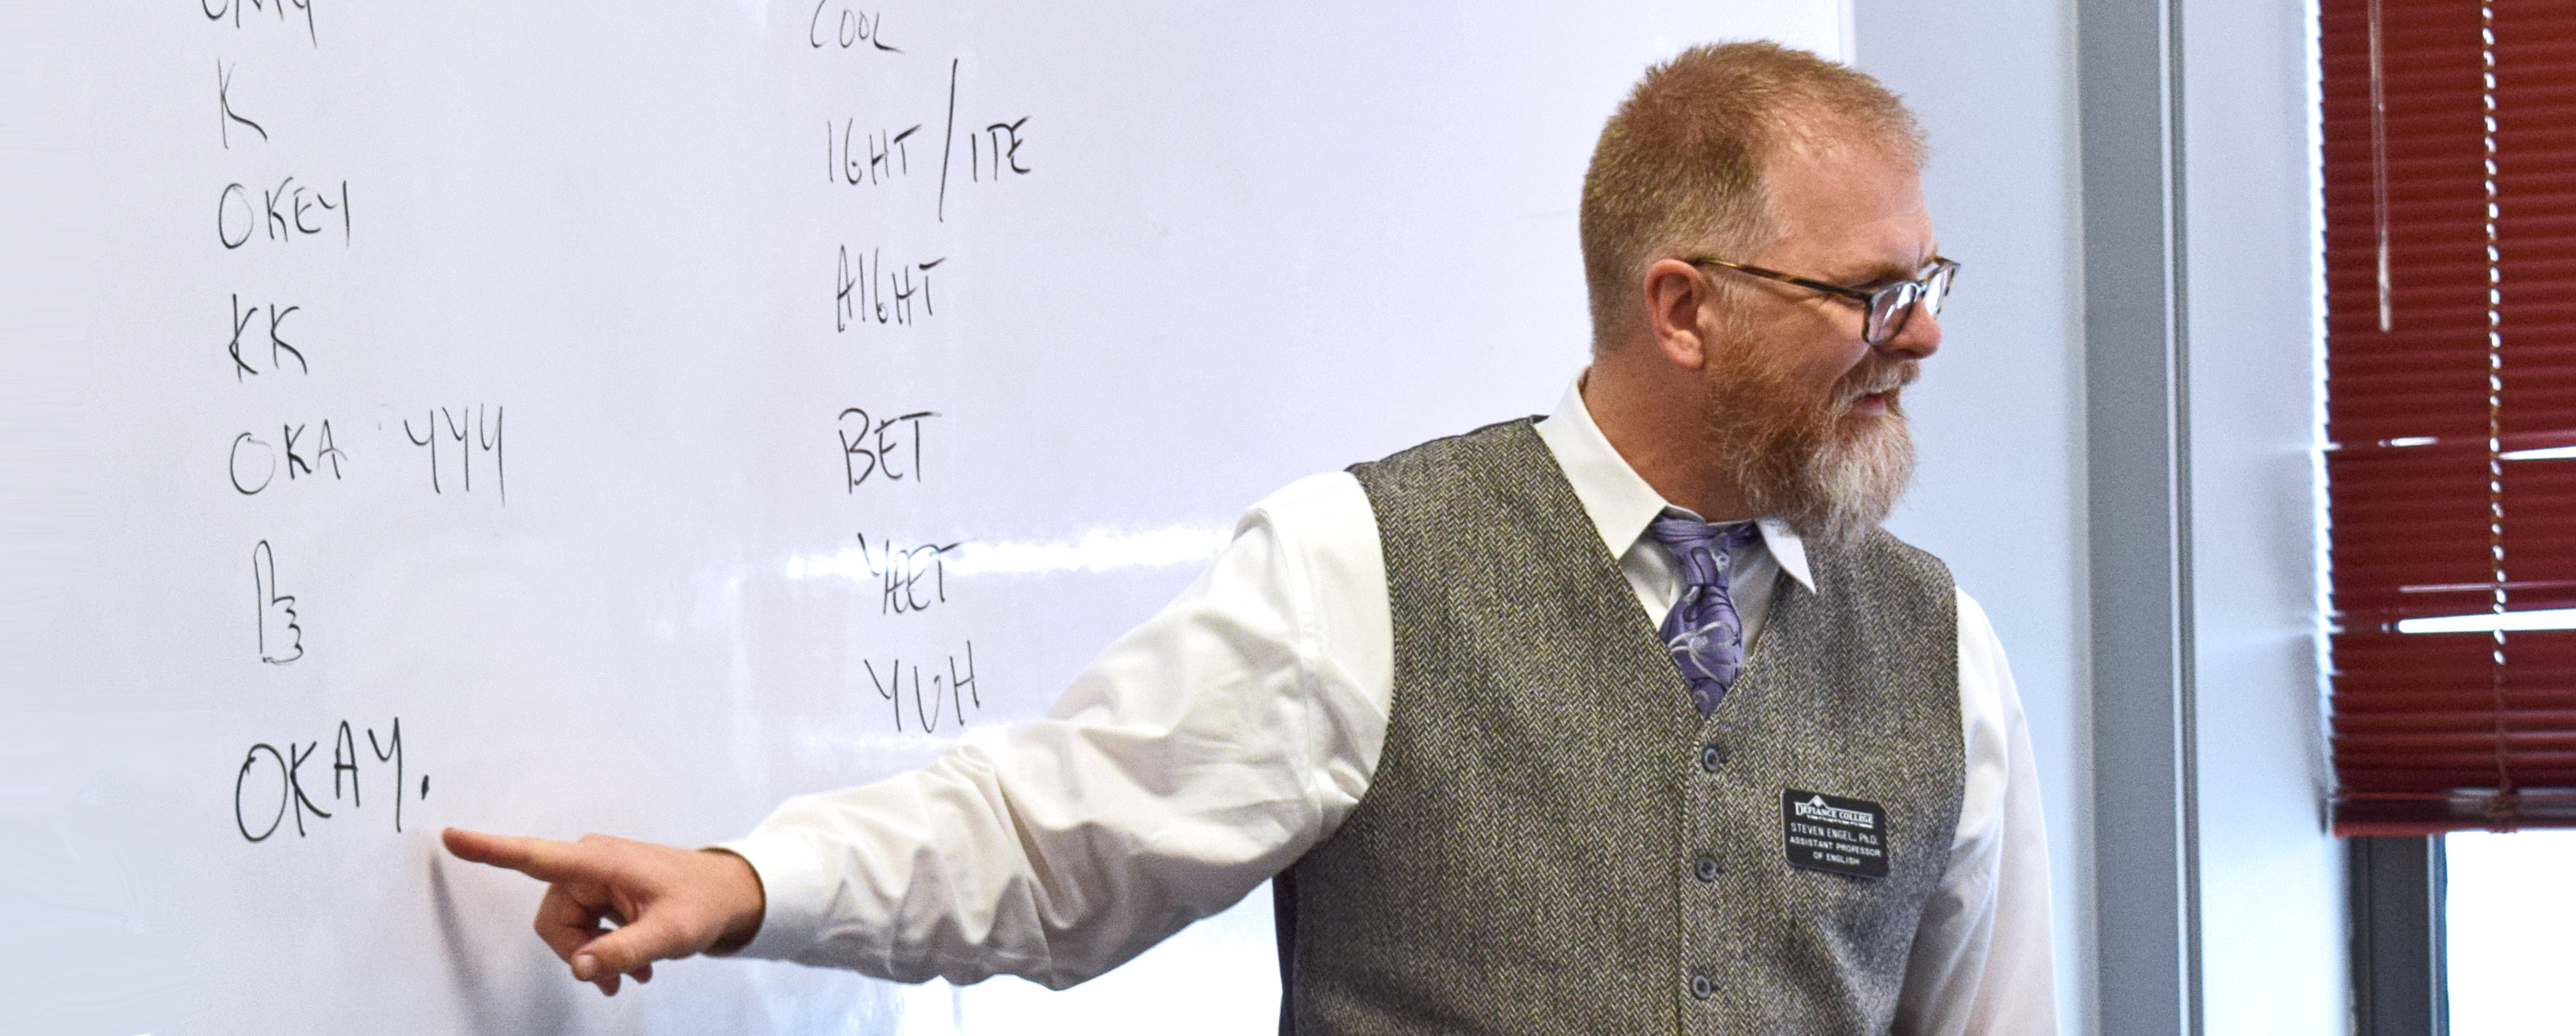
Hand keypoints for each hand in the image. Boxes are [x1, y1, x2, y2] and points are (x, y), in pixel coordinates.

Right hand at [441, 827, 766, 995]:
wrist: (731, 894)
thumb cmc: (704, 903)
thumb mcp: (670, 934)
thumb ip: (623, 953)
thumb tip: (579, 968)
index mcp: (598, 861)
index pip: (534, 856)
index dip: (490, 849)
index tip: (451, 836)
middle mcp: (589, 863)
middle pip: (552, 919)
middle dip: (578, 952)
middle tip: (618, 976)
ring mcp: (595, 876)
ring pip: (566, 929)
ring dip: (594, 956)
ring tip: (635, 973)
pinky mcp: (602, 889)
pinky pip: (582, 927)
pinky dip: (603, 949)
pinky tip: (635, 966)